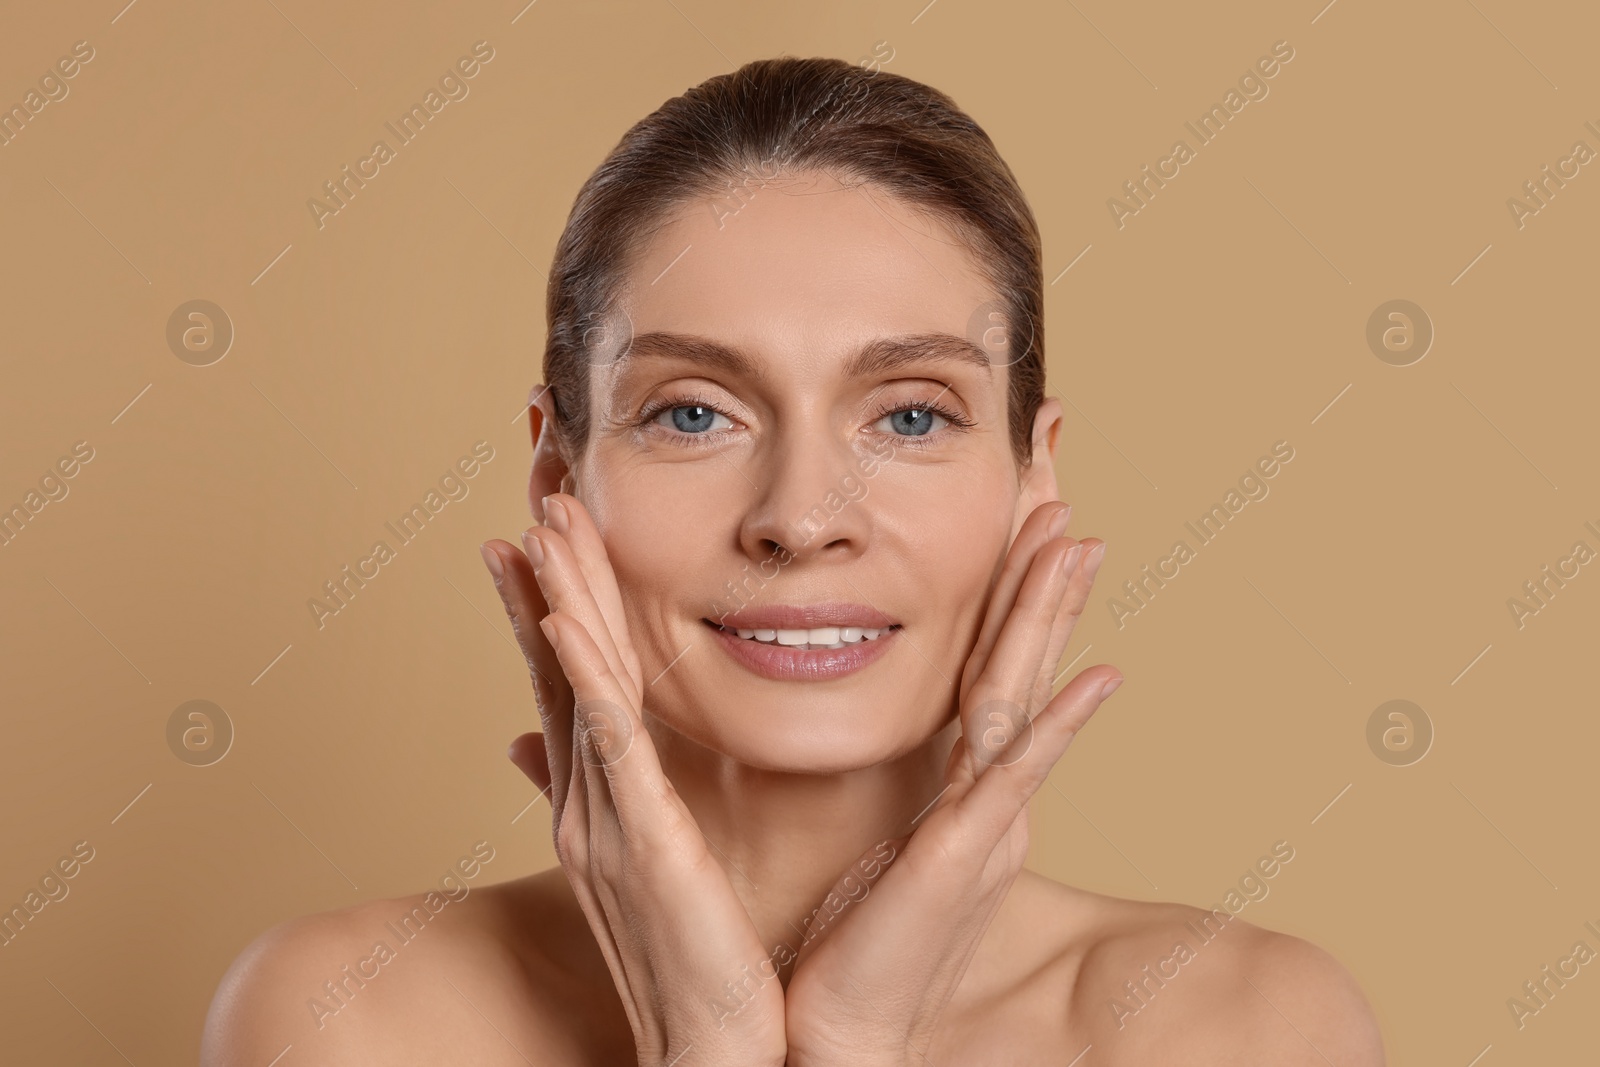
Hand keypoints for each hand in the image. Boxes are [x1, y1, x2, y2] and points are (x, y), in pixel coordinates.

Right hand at [481, 492, 787, 1066]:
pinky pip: (608, 746)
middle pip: (558, 660)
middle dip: (547, 570)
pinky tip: (563, 623)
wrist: (712, 1046)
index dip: (548, 594)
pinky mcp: (639, 843)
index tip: (541, 520)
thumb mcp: (646, 858)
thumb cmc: (693, 953)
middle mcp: (585, 796)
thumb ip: (610, 791)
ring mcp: (603, 817)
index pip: (567, 674)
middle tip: (536, 482)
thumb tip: (549, 743)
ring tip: (542, 518)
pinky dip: (582, 679)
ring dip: (555, 597)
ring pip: (573, 685)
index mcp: (598, 795)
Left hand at [782, 500, 1118, 1064]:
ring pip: (1022, 696)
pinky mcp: (967, 853)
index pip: (986, 672)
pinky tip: (1104, 677)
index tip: (1017, 529)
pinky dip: (1061, 725)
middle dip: (1039, 585)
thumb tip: (885, 742)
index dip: (1005, 601)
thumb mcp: (873, 840)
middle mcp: (986, 796)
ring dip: (1050, 620)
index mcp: (960, 788)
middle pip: (1016, 667)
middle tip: (1062, 505)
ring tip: (1078, 545)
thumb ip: (890, 787)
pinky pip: (1019, 775)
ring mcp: (984, 821)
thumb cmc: (851, 942)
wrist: (840, 1030)